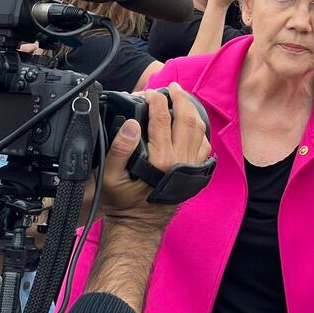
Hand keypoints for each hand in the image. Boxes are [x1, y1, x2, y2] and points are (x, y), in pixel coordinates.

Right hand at [100, 83, 210, 231]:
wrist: (139, 225)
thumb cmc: (122, 202)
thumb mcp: (109, 176)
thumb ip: (119, 148)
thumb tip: (131, 123)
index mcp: (159, 159)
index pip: (161, 118)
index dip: (155, 100)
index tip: (148, 92)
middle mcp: (179, 160)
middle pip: (187, 118)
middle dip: (180, 97)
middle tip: (172, 86)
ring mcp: (190, 166)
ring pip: (199, 130)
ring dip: (192, 110)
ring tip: (182, 98)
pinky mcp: (195, 172)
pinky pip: (204, 145)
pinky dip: (200, 130)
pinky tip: (191, 123)